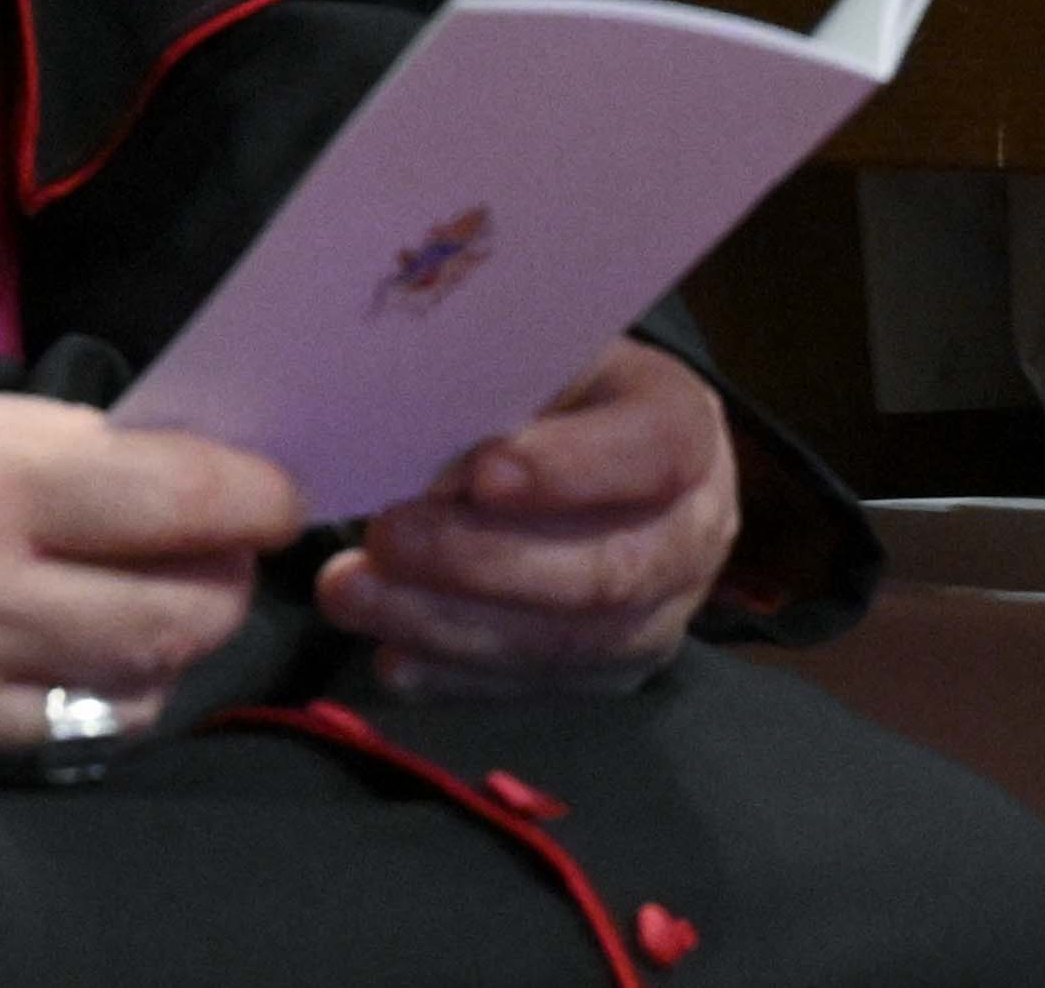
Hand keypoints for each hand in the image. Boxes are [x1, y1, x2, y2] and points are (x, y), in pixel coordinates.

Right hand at [0, 381, 299, 744]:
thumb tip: (159, 463)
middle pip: (189, 606)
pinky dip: (106, 698)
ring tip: (155, 599)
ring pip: (144, 683)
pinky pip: (71, 735)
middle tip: (220, 544)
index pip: (186, 495)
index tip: (276, 489)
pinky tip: (88, 661)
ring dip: (175, 644)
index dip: (260, 494)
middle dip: (228, 575)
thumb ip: (50, 441)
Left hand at [316, 339, 739, 693]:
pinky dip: (451, 675)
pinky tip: (388, 651)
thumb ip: (501, 384)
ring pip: (561, 645)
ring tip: (351, 593)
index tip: (479, 474)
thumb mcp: (546, 356)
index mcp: (688, 430)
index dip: (573, 469)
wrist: (604, 464)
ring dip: (445, 624)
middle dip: (481, 562)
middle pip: (604, 572)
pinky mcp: (606, 675)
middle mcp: (693, 535)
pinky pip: (530, 688)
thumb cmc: (561, 395)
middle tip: (385, 537)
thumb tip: (415, 422)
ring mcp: (656, 618)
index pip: (655, 453)